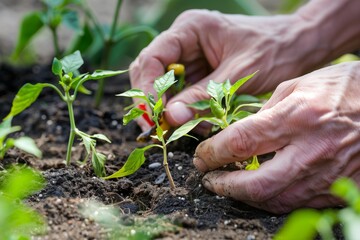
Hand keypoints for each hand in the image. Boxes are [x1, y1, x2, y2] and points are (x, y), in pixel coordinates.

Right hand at [130, 10, 317, 130]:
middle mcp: (184, 41)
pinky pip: (183, 94)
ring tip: (182, 129)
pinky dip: (186, 110)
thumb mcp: (237, 74)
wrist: (298, 45)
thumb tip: (170, 118)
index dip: (146, 89)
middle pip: (151, 73)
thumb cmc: (273, 50)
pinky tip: (198, 122)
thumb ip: (202, 95)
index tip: (152, 117)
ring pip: (165, 86)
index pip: (152, 59)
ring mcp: (191, 57)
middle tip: (160, 130)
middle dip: (154, 103)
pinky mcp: (200, 72)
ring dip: (170, 110)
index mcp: (190, 29)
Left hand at [193, 62, 359, 212]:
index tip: (202, 156)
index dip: (213, 153)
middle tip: (209, 179)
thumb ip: (264, 112)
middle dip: (224, 186)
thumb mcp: (295, 86)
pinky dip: (274, 198)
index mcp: (297, 118)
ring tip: (230, 184)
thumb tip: (239, 135)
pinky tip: (263, 187)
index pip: (241, 143)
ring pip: (276, 201)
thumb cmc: (340, 87)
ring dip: (245, 196)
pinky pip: (300, 202)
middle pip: (256, 185)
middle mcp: (312, 151)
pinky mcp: (341, 188)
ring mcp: (329, 175)